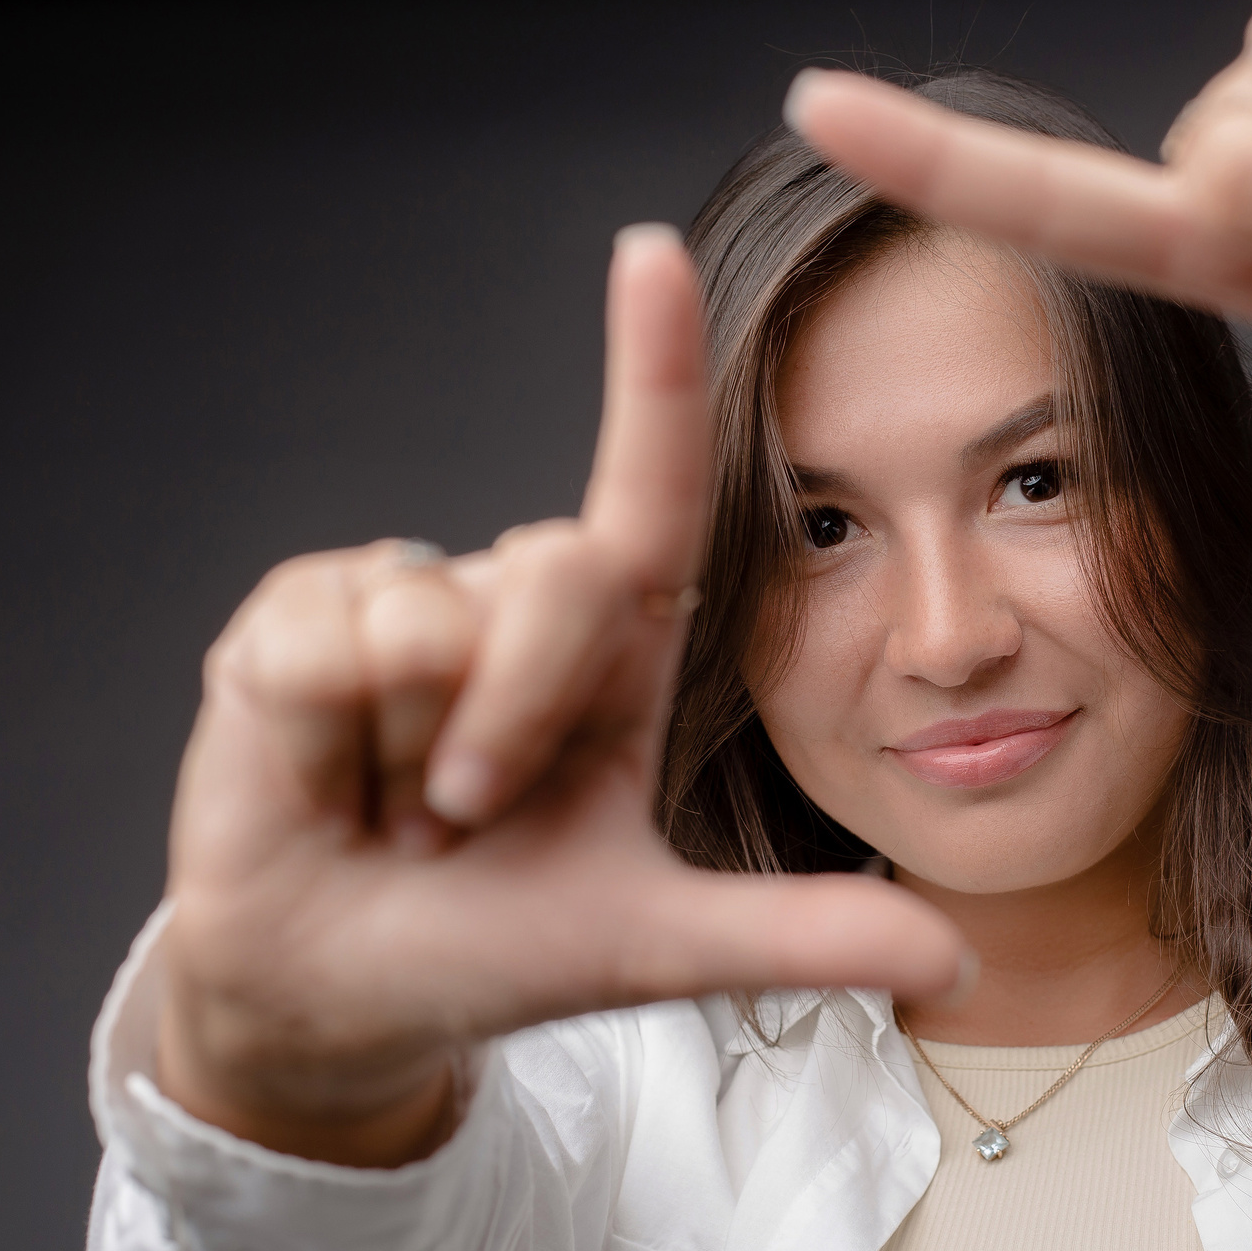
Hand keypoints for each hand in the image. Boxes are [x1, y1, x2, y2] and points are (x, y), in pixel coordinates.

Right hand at [156, 227, 969, 1166]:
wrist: (339, 996)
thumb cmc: (497, 948)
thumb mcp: (657, 944)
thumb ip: (798, 936)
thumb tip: (959, 961)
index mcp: (615, 648)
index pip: (649, 492)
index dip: (652, 370)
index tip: (653, 255)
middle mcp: (516, 601)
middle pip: (557, 572)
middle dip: (521, 722)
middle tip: (472, 817)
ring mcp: (402, 602)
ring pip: (434, 618)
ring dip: (419, 748)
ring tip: (397, 806)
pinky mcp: (292, 622)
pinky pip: (327, 644)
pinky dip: (323, 739)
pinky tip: (321, 777)